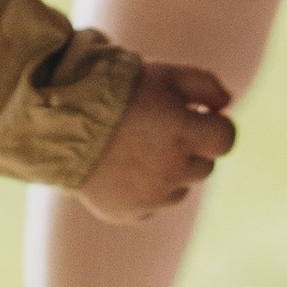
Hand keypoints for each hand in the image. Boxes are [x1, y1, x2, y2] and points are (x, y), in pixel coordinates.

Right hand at [76, 62, 237, 222]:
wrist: (58, 118)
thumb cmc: (115, 88)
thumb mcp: (164, 72)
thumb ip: (205, 85)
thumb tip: (228, 105)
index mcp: (184, 132)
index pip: (225, 139)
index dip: (213, 125)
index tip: (197, 114)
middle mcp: (172, 170)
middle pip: (204, 166)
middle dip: (190, 147)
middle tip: (160, 128)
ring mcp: (149, 197)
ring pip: (180, 189)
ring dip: (170, 171)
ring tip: (137, 147)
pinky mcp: (127, 213)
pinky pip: (151, 208)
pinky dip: (144, 192)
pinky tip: (122, 168)